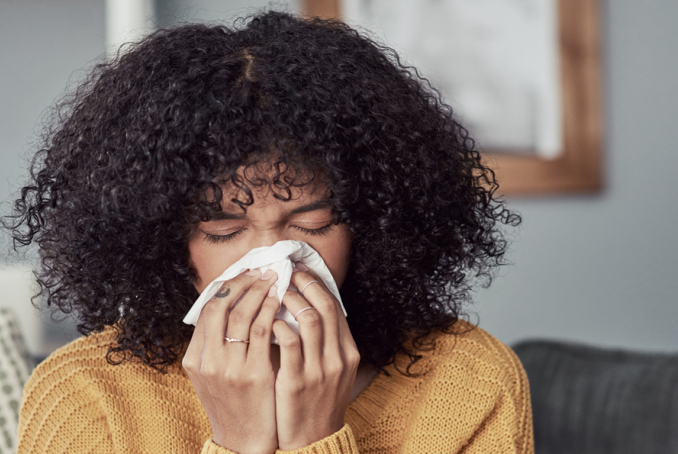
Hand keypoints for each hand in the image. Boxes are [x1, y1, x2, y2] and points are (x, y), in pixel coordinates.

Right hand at [182, 269, 279, 453]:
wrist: (242, 442)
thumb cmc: (233, 405)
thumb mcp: (211, 376)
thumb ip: (214, 346)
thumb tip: (228, 308)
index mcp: (194, 359)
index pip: (207, 309)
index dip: (226, 286)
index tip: (244, 274)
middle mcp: (207, 361)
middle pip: (221, 306)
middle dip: (242, 283)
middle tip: (260, 271)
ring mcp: (229, 368)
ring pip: (242, 314)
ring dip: (259, 292)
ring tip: (272, 280)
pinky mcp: (254, 375)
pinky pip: (264, 331)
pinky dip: (272, 311)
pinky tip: (280, 301)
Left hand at [272, 266, 360, 449]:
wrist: (315, 439)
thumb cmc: (318, 401)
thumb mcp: (333, 371)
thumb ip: (326, 342)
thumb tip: (308, 307)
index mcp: (348, 352)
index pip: (336, 307)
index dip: (317, 284)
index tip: (301, 271)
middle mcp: (338, 358)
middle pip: (326, 307)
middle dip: (305, 284)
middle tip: (287, 273)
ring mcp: (319, 370)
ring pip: (310, 320)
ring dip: (291, 301)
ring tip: (275, 292)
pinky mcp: (298, 382)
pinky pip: (290, 343)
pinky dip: (279, 326)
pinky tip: (268, 321)